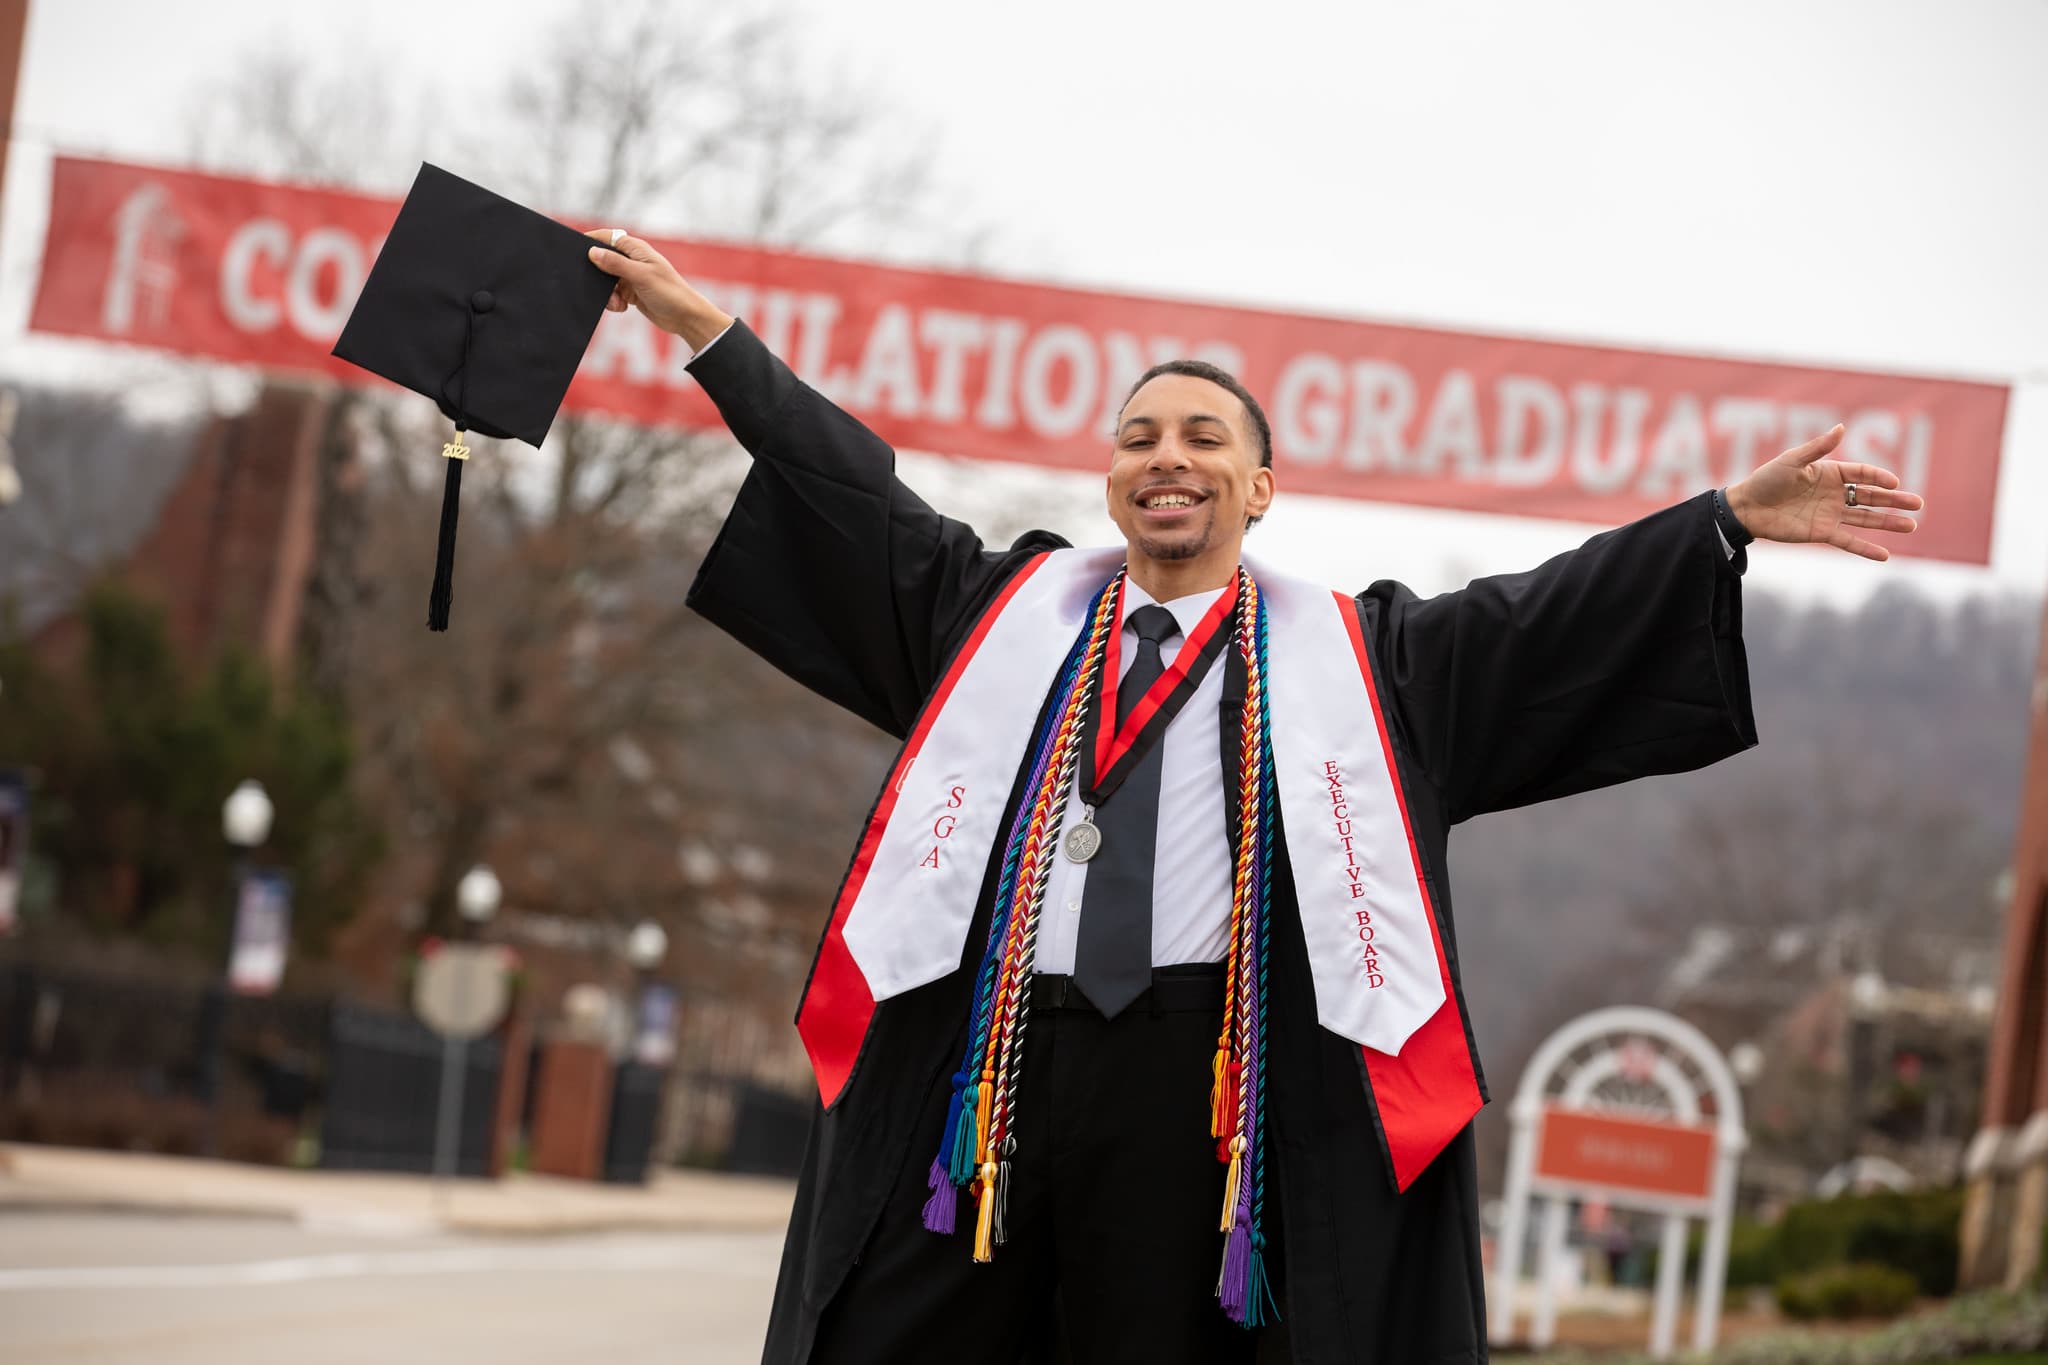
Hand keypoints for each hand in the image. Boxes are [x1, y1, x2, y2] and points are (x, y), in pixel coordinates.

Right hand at [583, 229, 731, 351]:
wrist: (685, 318)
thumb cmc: (669, 293)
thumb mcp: (641, 276)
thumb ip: (616, 264)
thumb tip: (593, 252)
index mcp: (635, 249)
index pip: (607, 237)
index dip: (591, 242)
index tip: (576, 251)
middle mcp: (632, 260)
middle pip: (603, 260)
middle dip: (598, 275)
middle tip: (602, 288)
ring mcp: (630, 276)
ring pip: (605, 280)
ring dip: (607, 292)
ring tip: (618, 302)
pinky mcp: (630, 291)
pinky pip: (612, 293)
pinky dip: (613, 301)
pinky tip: (623, 307)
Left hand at [1725, 425, 1924, 561]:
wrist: (1746, 508)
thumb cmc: (1766, 479)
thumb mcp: (1792, 461)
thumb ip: (1818, 448)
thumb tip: (1842, 427)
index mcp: (1830, 473)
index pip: (1862, 474)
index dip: (1879, 477)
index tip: (1894, 483)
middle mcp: (1835, 494)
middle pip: (1871, 497)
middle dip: (1895, 500)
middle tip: (1918, 504)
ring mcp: (1830, 514)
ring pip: (1866, 519)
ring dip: (1888, 523)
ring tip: (1912, 526)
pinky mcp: (1821, 533)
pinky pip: (1848, 541)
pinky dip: (1865, 548)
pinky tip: (1885, 554)